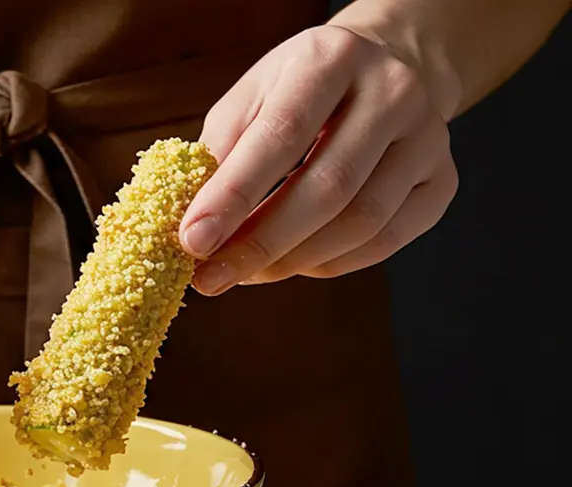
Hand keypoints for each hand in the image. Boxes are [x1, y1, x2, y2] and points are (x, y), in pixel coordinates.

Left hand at [179, 25, 457, 294]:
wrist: (386, 70)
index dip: (233, 195)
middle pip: (328, 187)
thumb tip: (192, 226)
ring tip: (247, 273)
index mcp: (331, 59)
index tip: (192, 241)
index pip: (281, 135)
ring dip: (294, 261)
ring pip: (361, 221)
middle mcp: (391, 91)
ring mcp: (428, 137)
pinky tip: (294, 264)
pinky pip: (386, 240)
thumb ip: (221, 153)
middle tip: (212, 279)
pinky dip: (331, 264)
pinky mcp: (442, 180)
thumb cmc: (300, 92)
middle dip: (261, 243)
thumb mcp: (252, 97)